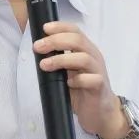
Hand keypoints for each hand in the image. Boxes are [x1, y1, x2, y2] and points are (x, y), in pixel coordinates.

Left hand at [33, 22, 128, 138]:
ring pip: (83, 58)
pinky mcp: (100, 86)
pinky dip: (77, 80)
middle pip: (77, 40)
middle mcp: (93, 56)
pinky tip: (68, 84)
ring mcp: (98, 71)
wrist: (100, 112)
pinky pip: (91, 80)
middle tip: (38, 47)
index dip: (60, 27)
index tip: (44, 28)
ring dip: (61, 59)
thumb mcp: (68, 71)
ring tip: (45, 65)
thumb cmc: (81, 89)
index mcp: (85, 49)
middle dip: (55, 41)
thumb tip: (39, 50)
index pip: (75, 31)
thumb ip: (59, 60)